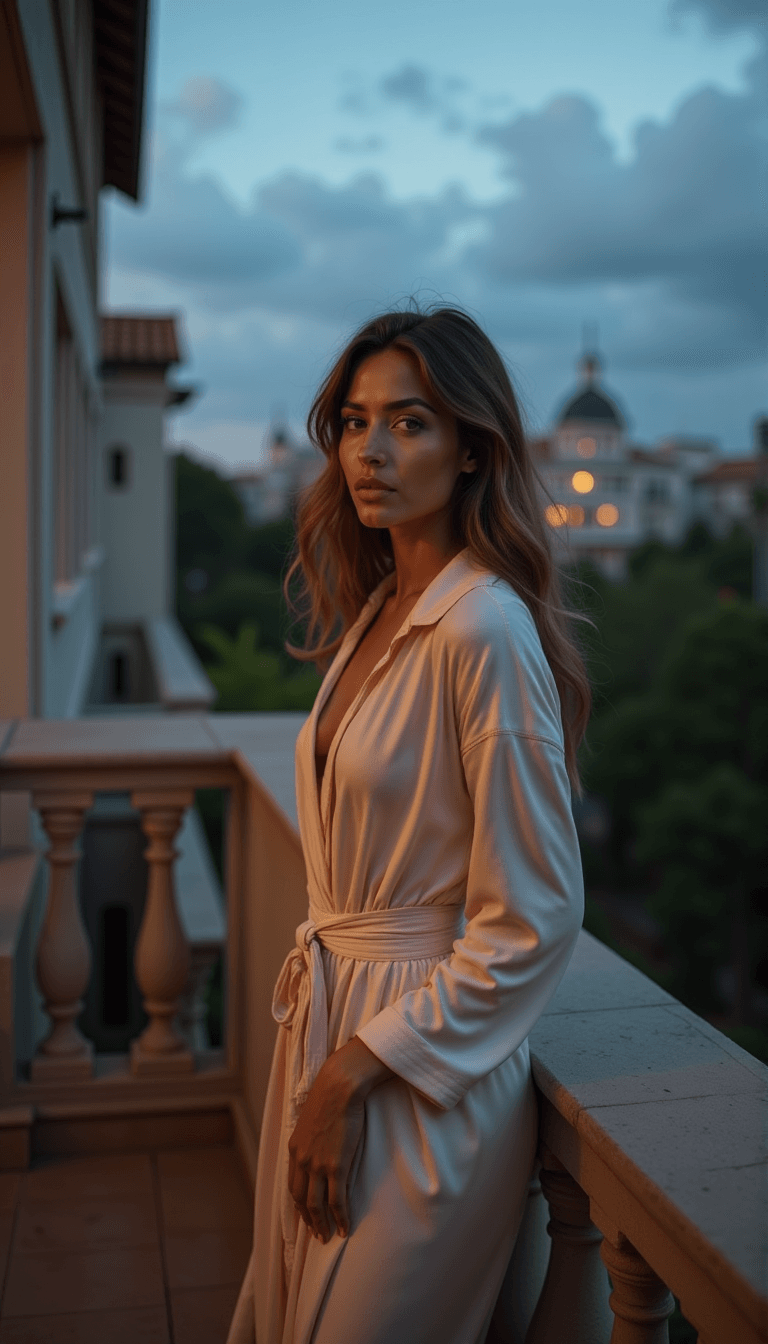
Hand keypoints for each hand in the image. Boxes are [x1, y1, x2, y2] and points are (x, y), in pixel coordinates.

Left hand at [288, 1036, 392, 1242]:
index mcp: (294, 1150)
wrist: (339, 1087)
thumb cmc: (330, 1097)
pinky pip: (337, 1201)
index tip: (306, 1215)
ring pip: (317, 1205)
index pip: (293, 1185)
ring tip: (328, 1237)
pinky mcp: (336, 1166)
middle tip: (317, 1233)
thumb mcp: (311, 1121)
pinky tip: (345, 1228)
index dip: (299, 1204)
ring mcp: (318, 1165)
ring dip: (322, 1225)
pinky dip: (340, 1218)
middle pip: (301, 1200)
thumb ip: (311, 1139)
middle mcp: (302, 1161)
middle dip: (309, 1220)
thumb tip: (318, 1147)